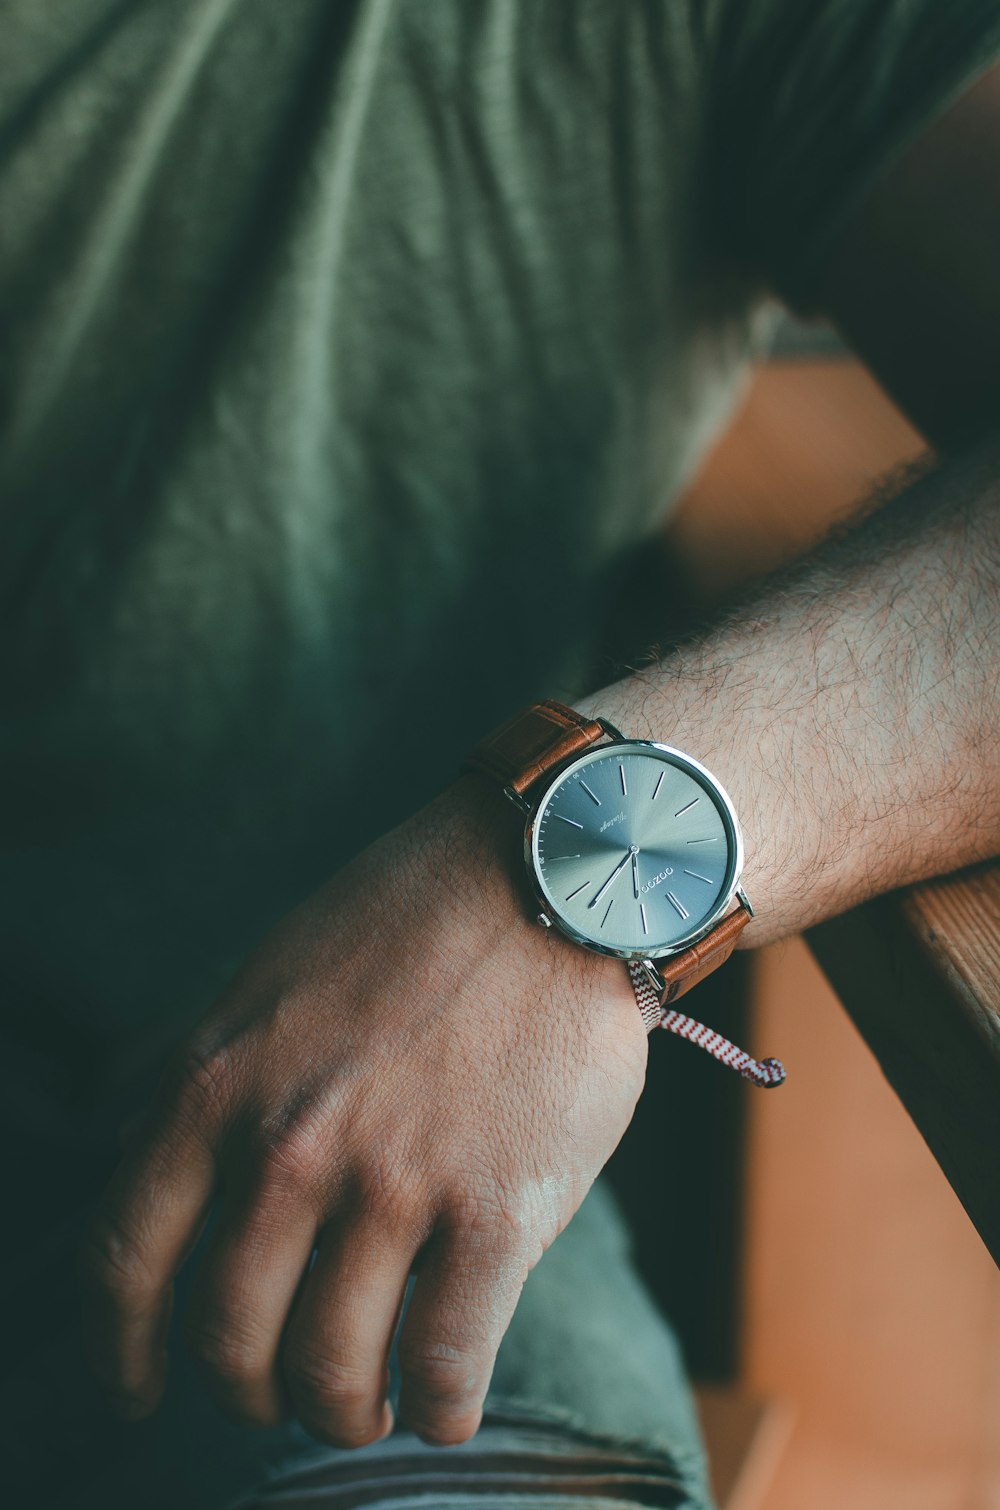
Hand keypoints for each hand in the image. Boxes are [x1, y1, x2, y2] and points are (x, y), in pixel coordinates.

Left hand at [81, 778, 646, 1448]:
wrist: (548, 875)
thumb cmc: (410, 918)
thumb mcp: (266, 975)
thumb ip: (202, 1074)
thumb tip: (135, 1155)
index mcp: (218, 1084)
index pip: (123, 1260)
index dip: (121, 1350)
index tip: (139, 1388)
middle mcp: (288, 1145)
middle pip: (229, 1339)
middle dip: (249, 1392)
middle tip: (280, 1390)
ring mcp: (394, 1182)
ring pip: (333, 1373)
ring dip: (343, 1414)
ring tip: (364, 1407)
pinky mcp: (497, 1209)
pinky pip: (446, 1364)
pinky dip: (440, 1412)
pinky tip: (444, 1407)